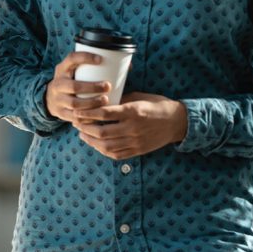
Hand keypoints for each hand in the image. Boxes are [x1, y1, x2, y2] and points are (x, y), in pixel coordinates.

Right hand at [44, 50, 110, 122]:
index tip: (100, 59)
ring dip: (92, 103)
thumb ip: (90, 67)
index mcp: (62, 69)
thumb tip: (126, 65)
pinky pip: (75, 117)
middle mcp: (58, 84)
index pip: (71, 59)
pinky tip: (98, 115)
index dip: (85, 58)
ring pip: (75, 104)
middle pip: (74, 86)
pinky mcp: (60, 112)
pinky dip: (88, 117)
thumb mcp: (73, 71)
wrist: (49, 98)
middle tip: (108, 86)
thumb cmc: (70, 81)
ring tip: (105, 100)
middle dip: (92, 87)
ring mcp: (58, 99)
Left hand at [72, 92, 187, 159]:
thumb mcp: (138, 97)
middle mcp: (133, 128)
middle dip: (85, 127)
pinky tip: (95, 144)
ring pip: (107, 145)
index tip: (77, 110)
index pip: (104, 113)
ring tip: (82, 133)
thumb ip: (120, 100)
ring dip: (91, 140)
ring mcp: (136, 141)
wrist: (177, 122)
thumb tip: (99, 100)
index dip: (87, 113)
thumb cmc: (156, 104)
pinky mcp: (138, 150)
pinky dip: (102, 150)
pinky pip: (116, 154)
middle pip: (102, 131)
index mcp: (133, 112)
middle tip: (75, 122)